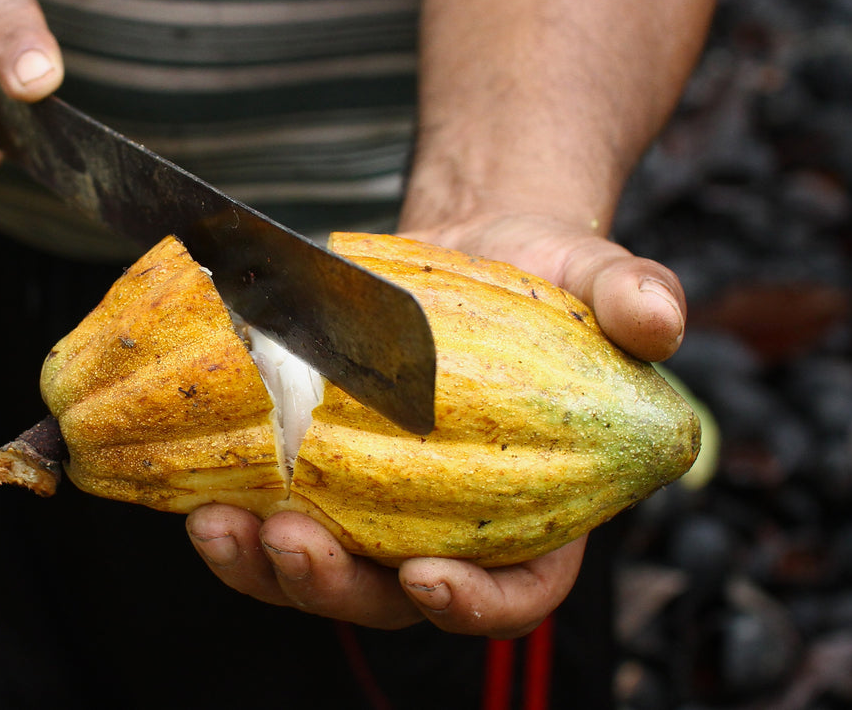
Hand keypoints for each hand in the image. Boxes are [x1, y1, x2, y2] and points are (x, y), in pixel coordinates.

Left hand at [185, 212, 685, 635]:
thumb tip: (657, 321)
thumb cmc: (545, 278)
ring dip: (263, 567)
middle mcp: (451, 529)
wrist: (470, 249)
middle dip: (336, 587)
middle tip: (292, 543)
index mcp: (538, 513)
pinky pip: (271, 517)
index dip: (475, 603)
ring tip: (216, 525)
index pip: (516, 591)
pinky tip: (194, 494)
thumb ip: (634, 297)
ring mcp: (377, 510)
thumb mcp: (598, 274)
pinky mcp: (317, 475)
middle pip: (393, 598)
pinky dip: (232, 515)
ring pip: (319, 571)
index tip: (428, 579)